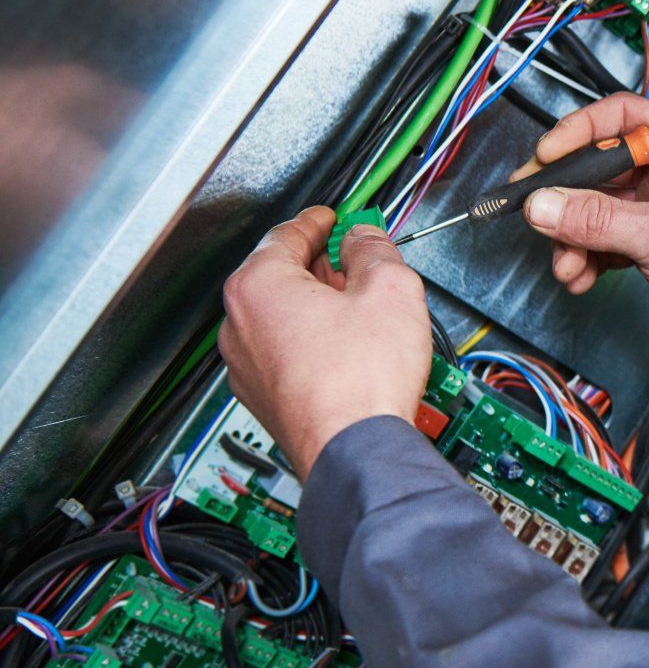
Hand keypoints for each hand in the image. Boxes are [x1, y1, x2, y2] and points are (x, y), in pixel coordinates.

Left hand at [219, 207, 431, 479]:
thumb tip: (365, 239)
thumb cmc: (361, 379)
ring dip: (315, 305)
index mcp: (258, 286)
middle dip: (319, 264)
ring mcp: (245, 365)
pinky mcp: (262, 396)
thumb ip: (374, 250)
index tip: (333, 218)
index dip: (318, 220)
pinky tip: (346, 347)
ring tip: (359, 308)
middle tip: (353, 259)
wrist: (354, 449)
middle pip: (279, 275)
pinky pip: (282, 351)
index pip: (285, 234)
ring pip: (280, 315)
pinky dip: (309, 339)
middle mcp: (239, 324)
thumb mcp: (390, 288)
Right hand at [515, 93, 648, 393]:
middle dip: (568, 195)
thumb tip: (546, 203)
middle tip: (536, 212)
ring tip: (567, 262)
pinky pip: (602, 241)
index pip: (625, 116)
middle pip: (601, 167)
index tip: (549, 155)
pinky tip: (580, 275)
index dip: (582, 129)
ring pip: (596, 209)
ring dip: (572, 236)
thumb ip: (599, 219)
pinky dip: (584, 257)